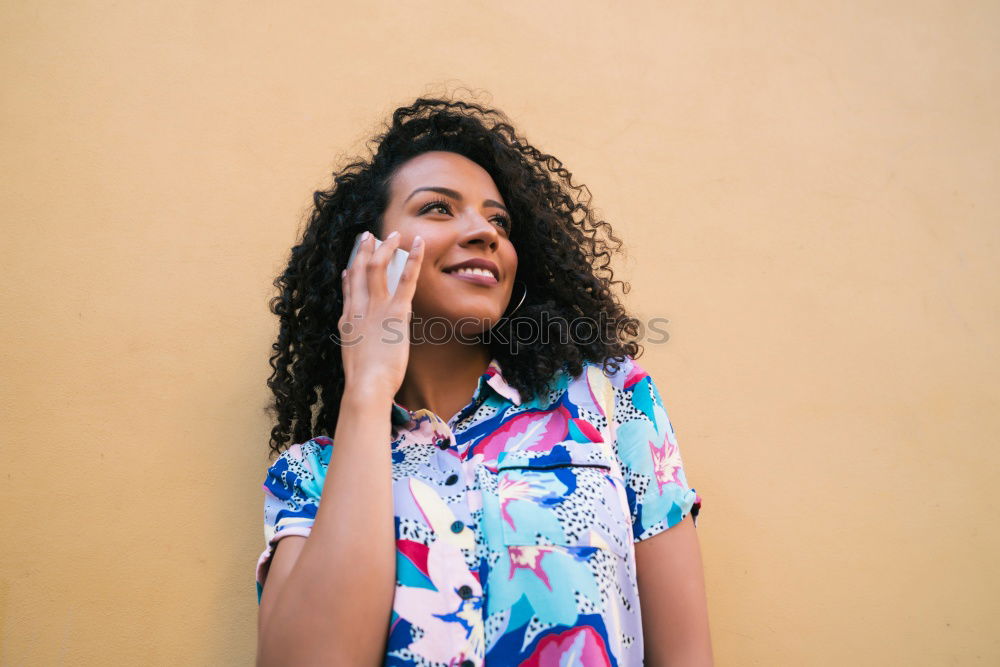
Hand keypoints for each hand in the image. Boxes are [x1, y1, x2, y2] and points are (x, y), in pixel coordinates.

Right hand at [338, 230, 423, 397]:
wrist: (366, 385)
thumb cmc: (364, 381)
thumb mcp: (355, 357)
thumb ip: (357, 342)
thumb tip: (361, 338)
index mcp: (347, 321)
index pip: (348, 290)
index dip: (350, 275)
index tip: (350, 265)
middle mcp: (358, 309)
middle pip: (359, 271)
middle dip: (364, 251)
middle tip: (368, 236)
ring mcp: (375, 308)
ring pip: (378, 268)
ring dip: (386, 247)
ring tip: (394, 234)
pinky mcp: (395, 312)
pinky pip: (405, 279)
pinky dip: (413, 259)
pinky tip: (418, 244)